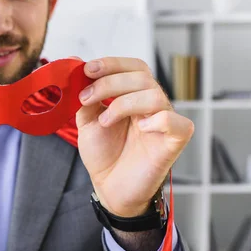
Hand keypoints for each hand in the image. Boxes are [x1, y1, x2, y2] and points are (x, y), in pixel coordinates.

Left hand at [76, 57, 193, 217]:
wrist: (109, 188)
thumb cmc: (104, 155)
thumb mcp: (86, 121)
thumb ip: (84, 95)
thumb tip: (74, 62)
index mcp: (134, 96)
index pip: (133, 67)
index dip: (112, 63)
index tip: (88, 68)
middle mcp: (152, 105)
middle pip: (142, 77)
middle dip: (110, 83)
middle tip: (86, 98)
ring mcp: (165, 122)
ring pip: (155, 96)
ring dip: (124, 103)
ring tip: (104, 122)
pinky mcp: (174, 141)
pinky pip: (176, 122)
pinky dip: (157, 120)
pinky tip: (140, 129)